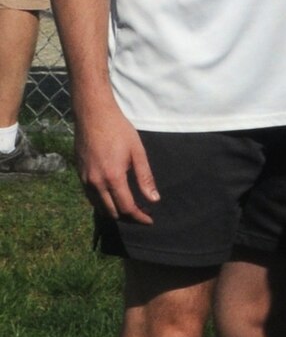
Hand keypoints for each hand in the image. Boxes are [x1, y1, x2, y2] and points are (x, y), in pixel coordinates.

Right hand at [73, 96, 157, 223]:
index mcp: (112, 177)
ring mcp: (84, 179)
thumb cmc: (119, 131)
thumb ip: (145, 178)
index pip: (126, 208)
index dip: (139, 217)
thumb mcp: (138, 153)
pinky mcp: (79, 175)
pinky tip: (114, 198)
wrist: (93, 116)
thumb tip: (154, 200)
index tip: (150, 220)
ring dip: (115, 212)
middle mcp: (95, 182)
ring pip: (99, 207)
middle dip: (128, 218)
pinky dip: (103, 203)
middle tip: (143, 214)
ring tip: (131, 209)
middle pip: (112, 212)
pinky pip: (91, 197)